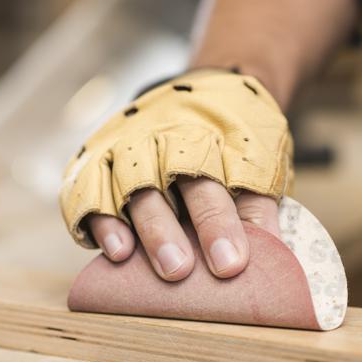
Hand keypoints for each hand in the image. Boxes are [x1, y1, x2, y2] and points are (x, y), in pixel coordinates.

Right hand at [60, 70, 291, 280]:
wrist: (201, 90)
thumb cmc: (234, 139)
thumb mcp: (261, 159)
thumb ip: (260, 204)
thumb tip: (272, 258)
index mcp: (217, 137)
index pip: (222, 182)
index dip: (223, 225)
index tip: (231, 264)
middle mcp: (170, 137)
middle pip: (174, 182)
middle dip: (172, 229)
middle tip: (181, 270)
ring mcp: (132, 146)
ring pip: (132, 186)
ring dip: (141, 227)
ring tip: (139, 261)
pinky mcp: (99, 159)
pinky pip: (89, 190)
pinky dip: (98, 220)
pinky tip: (114, 249)